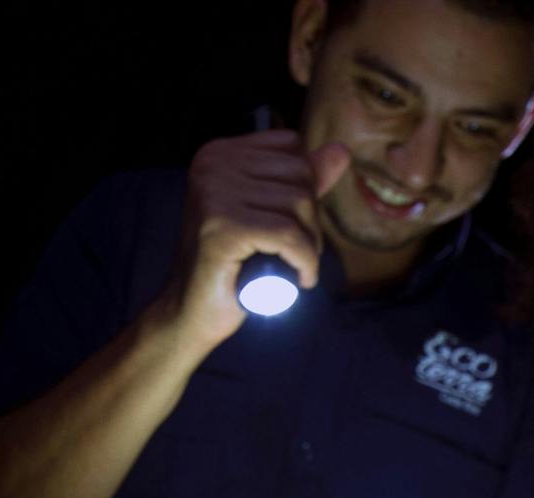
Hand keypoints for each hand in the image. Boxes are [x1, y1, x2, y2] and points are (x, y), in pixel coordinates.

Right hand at [162, 130, 351, 349]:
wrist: (192, 313)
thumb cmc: (234, 266)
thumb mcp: (271, 215)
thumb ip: (303, 182)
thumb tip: (341, 151)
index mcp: (219, 153)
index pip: (292, 147)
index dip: (304, 190)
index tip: (289, 226)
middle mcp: (212, 165)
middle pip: (300, 175)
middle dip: (310, 220)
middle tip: (293, 253)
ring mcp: (213, 194)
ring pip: (299, 205)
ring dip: (309, 244)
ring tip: (290, 266)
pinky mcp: (222, 227)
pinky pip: (289, 235)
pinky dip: (304, 261)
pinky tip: (299, 280)